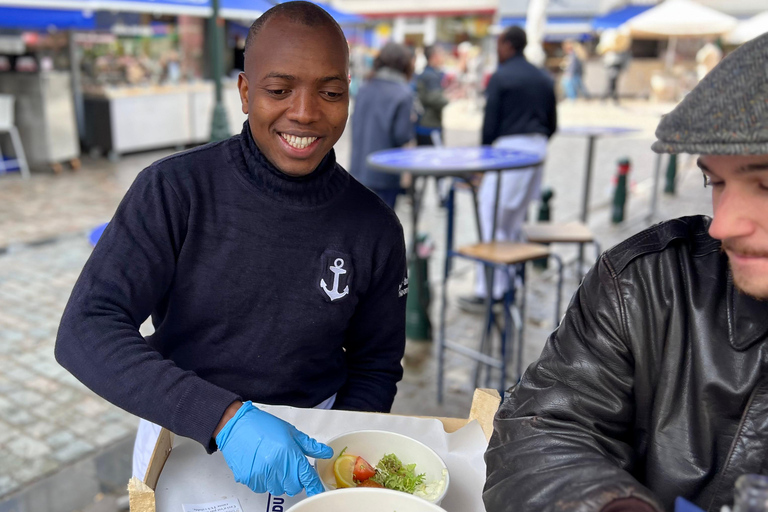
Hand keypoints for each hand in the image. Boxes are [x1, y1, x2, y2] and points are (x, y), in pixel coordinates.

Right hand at [215, 401, 332, 496]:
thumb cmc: (262, 425)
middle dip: (295, 479)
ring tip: (273, 464)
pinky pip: (262, 488)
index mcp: (290, 454)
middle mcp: (277, 466)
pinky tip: (262, 467)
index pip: (307, 477)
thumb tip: (325, 452)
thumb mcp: (291, 432)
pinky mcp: (250, 479)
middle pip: (293, 487)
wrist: (237, 425)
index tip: (316, 490)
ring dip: (279, 480)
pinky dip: (264, 481)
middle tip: (289, 466)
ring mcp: (263, 475)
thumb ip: (310, 446)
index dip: (314, 486)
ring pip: (278, 489)